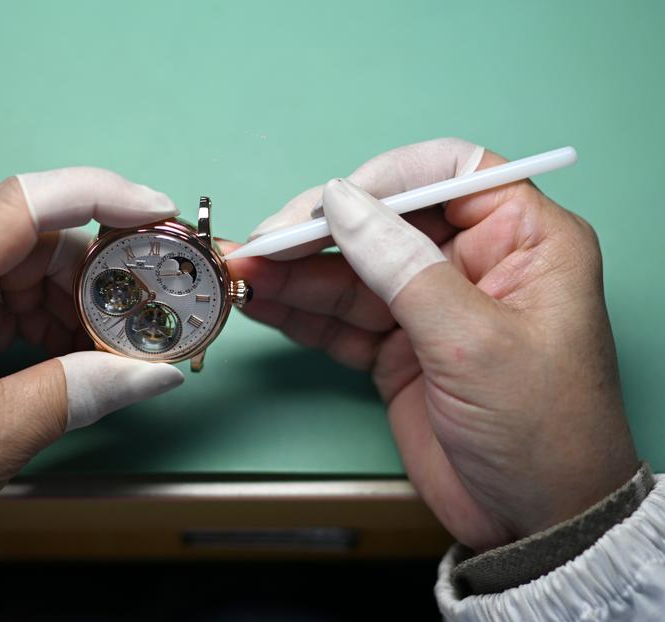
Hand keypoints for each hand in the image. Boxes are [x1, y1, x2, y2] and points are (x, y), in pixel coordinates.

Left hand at [0, 167, 183, 619]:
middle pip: (32, 242)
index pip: (23, 205)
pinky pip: (2, 300)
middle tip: (147, 316)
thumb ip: (84, 391)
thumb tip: (156, 371)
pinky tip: (77, 357)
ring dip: (76, 305)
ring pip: (23, 272)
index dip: (101, 196)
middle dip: (97, 276)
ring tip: (115, 351)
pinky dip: (46, 323)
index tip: (158, 211)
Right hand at [229, 138, 637, 550]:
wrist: (534, 521)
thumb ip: (402, 268)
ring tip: (243, 272)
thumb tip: (343, 203)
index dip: (385, 177)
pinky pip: (342, 319)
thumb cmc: (542, 429)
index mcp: (523, 240)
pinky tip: (262, 301)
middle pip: (386, 221)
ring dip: (296, 274)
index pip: (450, 173)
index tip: (331, 202)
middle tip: (264, 243)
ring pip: (354, 272)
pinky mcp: (399, 349)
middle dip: (320, 232)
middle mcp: (474, 263)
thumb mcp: (474, 342)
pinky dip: (301, 312)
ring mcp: (431, 307)